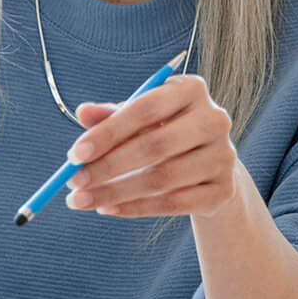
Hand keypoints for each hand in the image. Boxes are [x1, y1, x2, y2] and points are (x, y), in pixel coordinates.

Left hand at [64, 74, 242, 219]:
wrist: (207, 165)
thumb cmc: (163, 132)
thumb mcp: (137, 119)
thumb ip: (110, 116)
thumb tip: (83, 112)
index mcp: (191, 89)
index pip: (145, 109)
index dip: (108, 133)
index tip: (74, 154)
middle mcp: (214, 119)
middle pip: (155, 146)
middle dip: (107, 167)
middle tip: (73, 182)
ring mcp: (224, 156)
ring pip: (162, 179)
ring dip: (116, 192)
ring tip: (83, 200)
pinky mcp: (224, 190)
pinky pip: (173, 203)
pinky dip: (136, 208)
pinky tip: (108, 209)